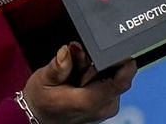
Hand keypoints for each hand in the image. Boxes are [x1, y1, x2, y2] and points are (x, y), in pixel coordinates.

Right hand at [22, 42, 136, 123]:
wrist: (41, 117)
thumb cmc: (43, 101)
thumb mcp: (43, 79)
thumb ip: (58, 66)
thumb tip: (67, 51)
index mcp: (88, 101)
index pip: (121, 82)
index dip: (124, 63)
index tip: (118, 48)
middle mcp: (102, 107)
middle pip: (116, 75)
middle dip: (100, 62)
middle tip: (78, 63)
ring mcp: (106, 108)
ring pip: (113, 77)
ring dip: (97, 69)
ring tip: (77, 74)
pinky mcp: (107, 105)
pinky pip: (110, 83)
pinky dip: (98, 76)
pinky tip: (82, 79)